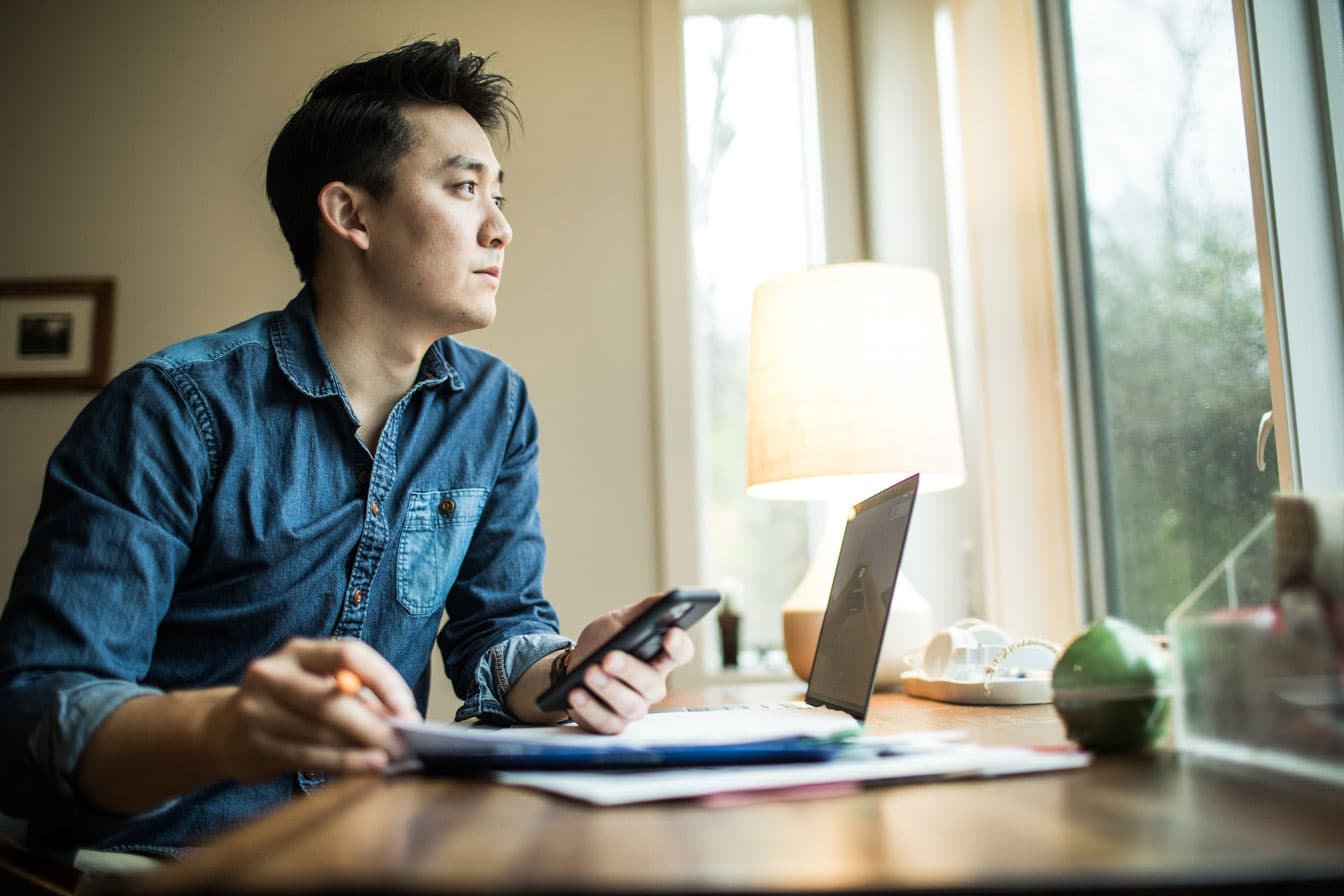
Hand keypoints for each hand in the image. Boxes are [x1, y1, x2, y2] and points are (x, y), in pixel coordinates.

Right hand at [203, 637, 420, 783]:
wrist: (222, 730)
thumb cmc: (287, 705)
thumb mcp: (316, 684)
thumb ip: (355, 695)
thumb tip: (400, 718)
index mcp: (298, 651)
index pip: (348, 654)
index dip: (382, 680)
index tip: (406, 708)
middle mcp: (273, 674)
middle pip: (330, 697)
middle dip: (372, 723)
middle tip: (402, 741)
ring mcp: (258, 709)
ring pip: (319, 731)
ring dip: (360, 747)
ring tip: (389, 757)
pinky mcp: (254, 744)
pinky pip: (307, 755)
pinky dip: (342, 763)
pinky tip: (366, 767)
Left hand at [564, 594, 695, 733]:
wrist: (572, 668)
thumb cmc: (602, 644)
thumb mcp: (618, 621)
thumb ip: (642, 611)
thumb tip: (666, 598)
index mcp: (659, 657)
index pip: (680, 653)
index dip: (679, 646)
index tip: (670, 634)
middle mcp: (651, 686)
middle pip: (651, 684)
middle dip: (630, 670)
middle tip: (609, 657)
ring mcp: (633, 707)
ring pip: (631, 706)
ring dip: (608, 690)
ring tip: (589, 673)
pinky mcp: (612, 724)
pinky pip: (606, 722)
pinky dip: (590, 709)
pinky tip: (576, 694)